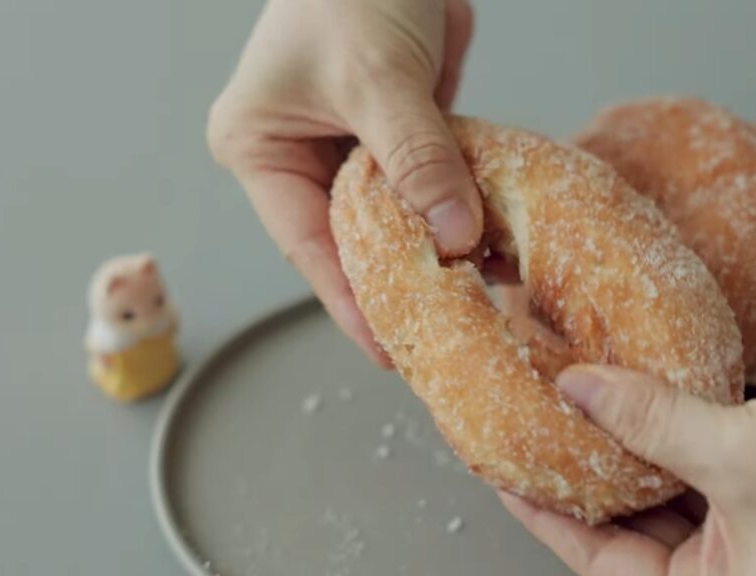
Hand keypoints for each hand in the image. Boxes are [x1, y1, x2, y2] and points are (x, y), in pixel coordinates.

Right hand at [208, 0, 479, 365]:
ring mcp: (355, 152)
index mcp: (263, 151)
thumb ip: (415, 154)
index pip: (308, 243)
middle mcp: (303, 160)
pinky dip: (459, 215)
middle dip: (400, 282)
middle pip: (353, 241)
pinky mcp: (402, 141)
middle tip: (443, 335)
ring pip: (397, 220)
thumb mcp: (374, 76)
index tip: (388, 348)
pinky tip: (492, 248)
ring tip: (479, 301)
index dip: (350, 300)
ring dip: (438, 252)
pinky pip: (430, 189)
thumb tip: (452, 230)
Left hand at [501, 367, 755, 575]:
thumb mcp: (744, 456)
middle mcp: (728, 570)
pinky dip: (666, 422)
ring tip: (567, 390)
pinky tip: (631, 385)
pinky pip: (697, 454)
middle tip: (528, 413)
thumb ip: (650, 422)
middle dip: (579, 466)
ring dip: (621, 437)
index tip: (499, 463)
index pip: (598, 558)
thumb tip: (576, 390)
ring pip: (659, 483)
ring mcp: (748, 526)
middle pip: (624, 519)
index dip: (542, 511)